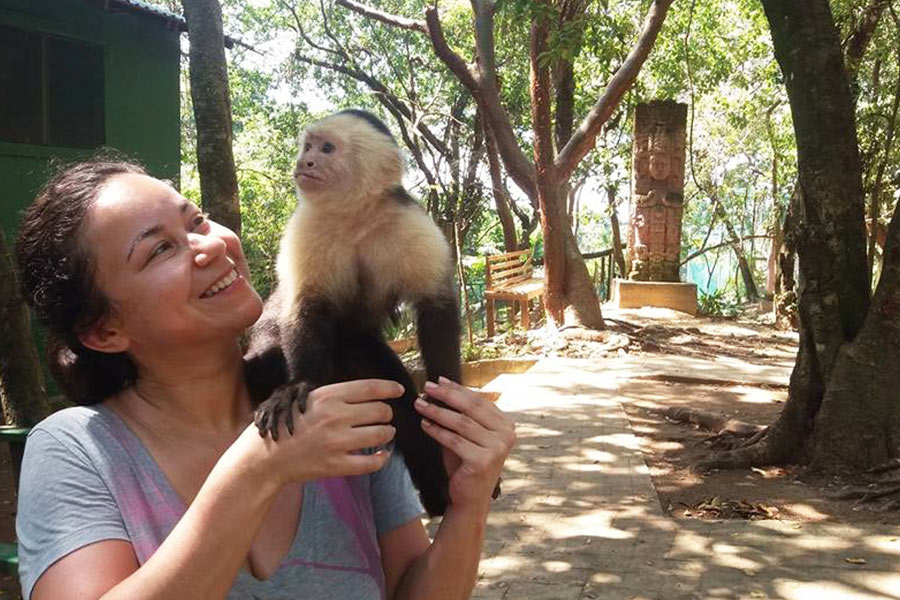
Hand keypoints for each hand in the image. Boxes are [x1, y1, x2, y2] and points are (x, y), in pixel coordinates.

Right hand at [241, 379, 399, 486]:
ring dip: (387, 434)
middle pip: (381, 411)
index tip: (400, 391)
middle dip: (387, 414)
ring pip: (381, 434)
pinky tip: (381, 455)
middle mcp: (335, 417)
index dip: (390, 388)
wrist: (266, 455)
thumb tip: (369, 393)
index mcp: (328, 396)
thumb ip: (336, 395)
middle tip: (384, 418)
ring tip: (383, 434)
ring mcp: (337, 442)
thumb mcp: (306, 398)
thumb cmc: (287, 424)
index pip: (371, 388)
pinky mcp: (336, 465)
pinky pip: (372, 462)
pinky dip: (382, 458)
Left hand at [415, 377, 515, 511]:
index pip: (479, 400)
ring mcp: (497, 448)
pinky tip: (425, 424)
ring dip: (437, 411)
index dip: (457, 389)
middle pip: (471, 407)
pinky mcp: (483, 460)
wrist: (469, 499)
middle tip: (427, 387)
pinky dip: (437, 430)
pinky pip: (454, 440)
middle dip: (447, 395)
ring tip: (420, 404)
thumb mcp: (466, 435)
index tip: (438, 380)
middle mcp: (506, 434)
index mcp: (505, 425)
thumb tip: (441, 385)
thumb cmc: (466, 465)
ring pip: (461, 423)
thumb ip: (459, 413)